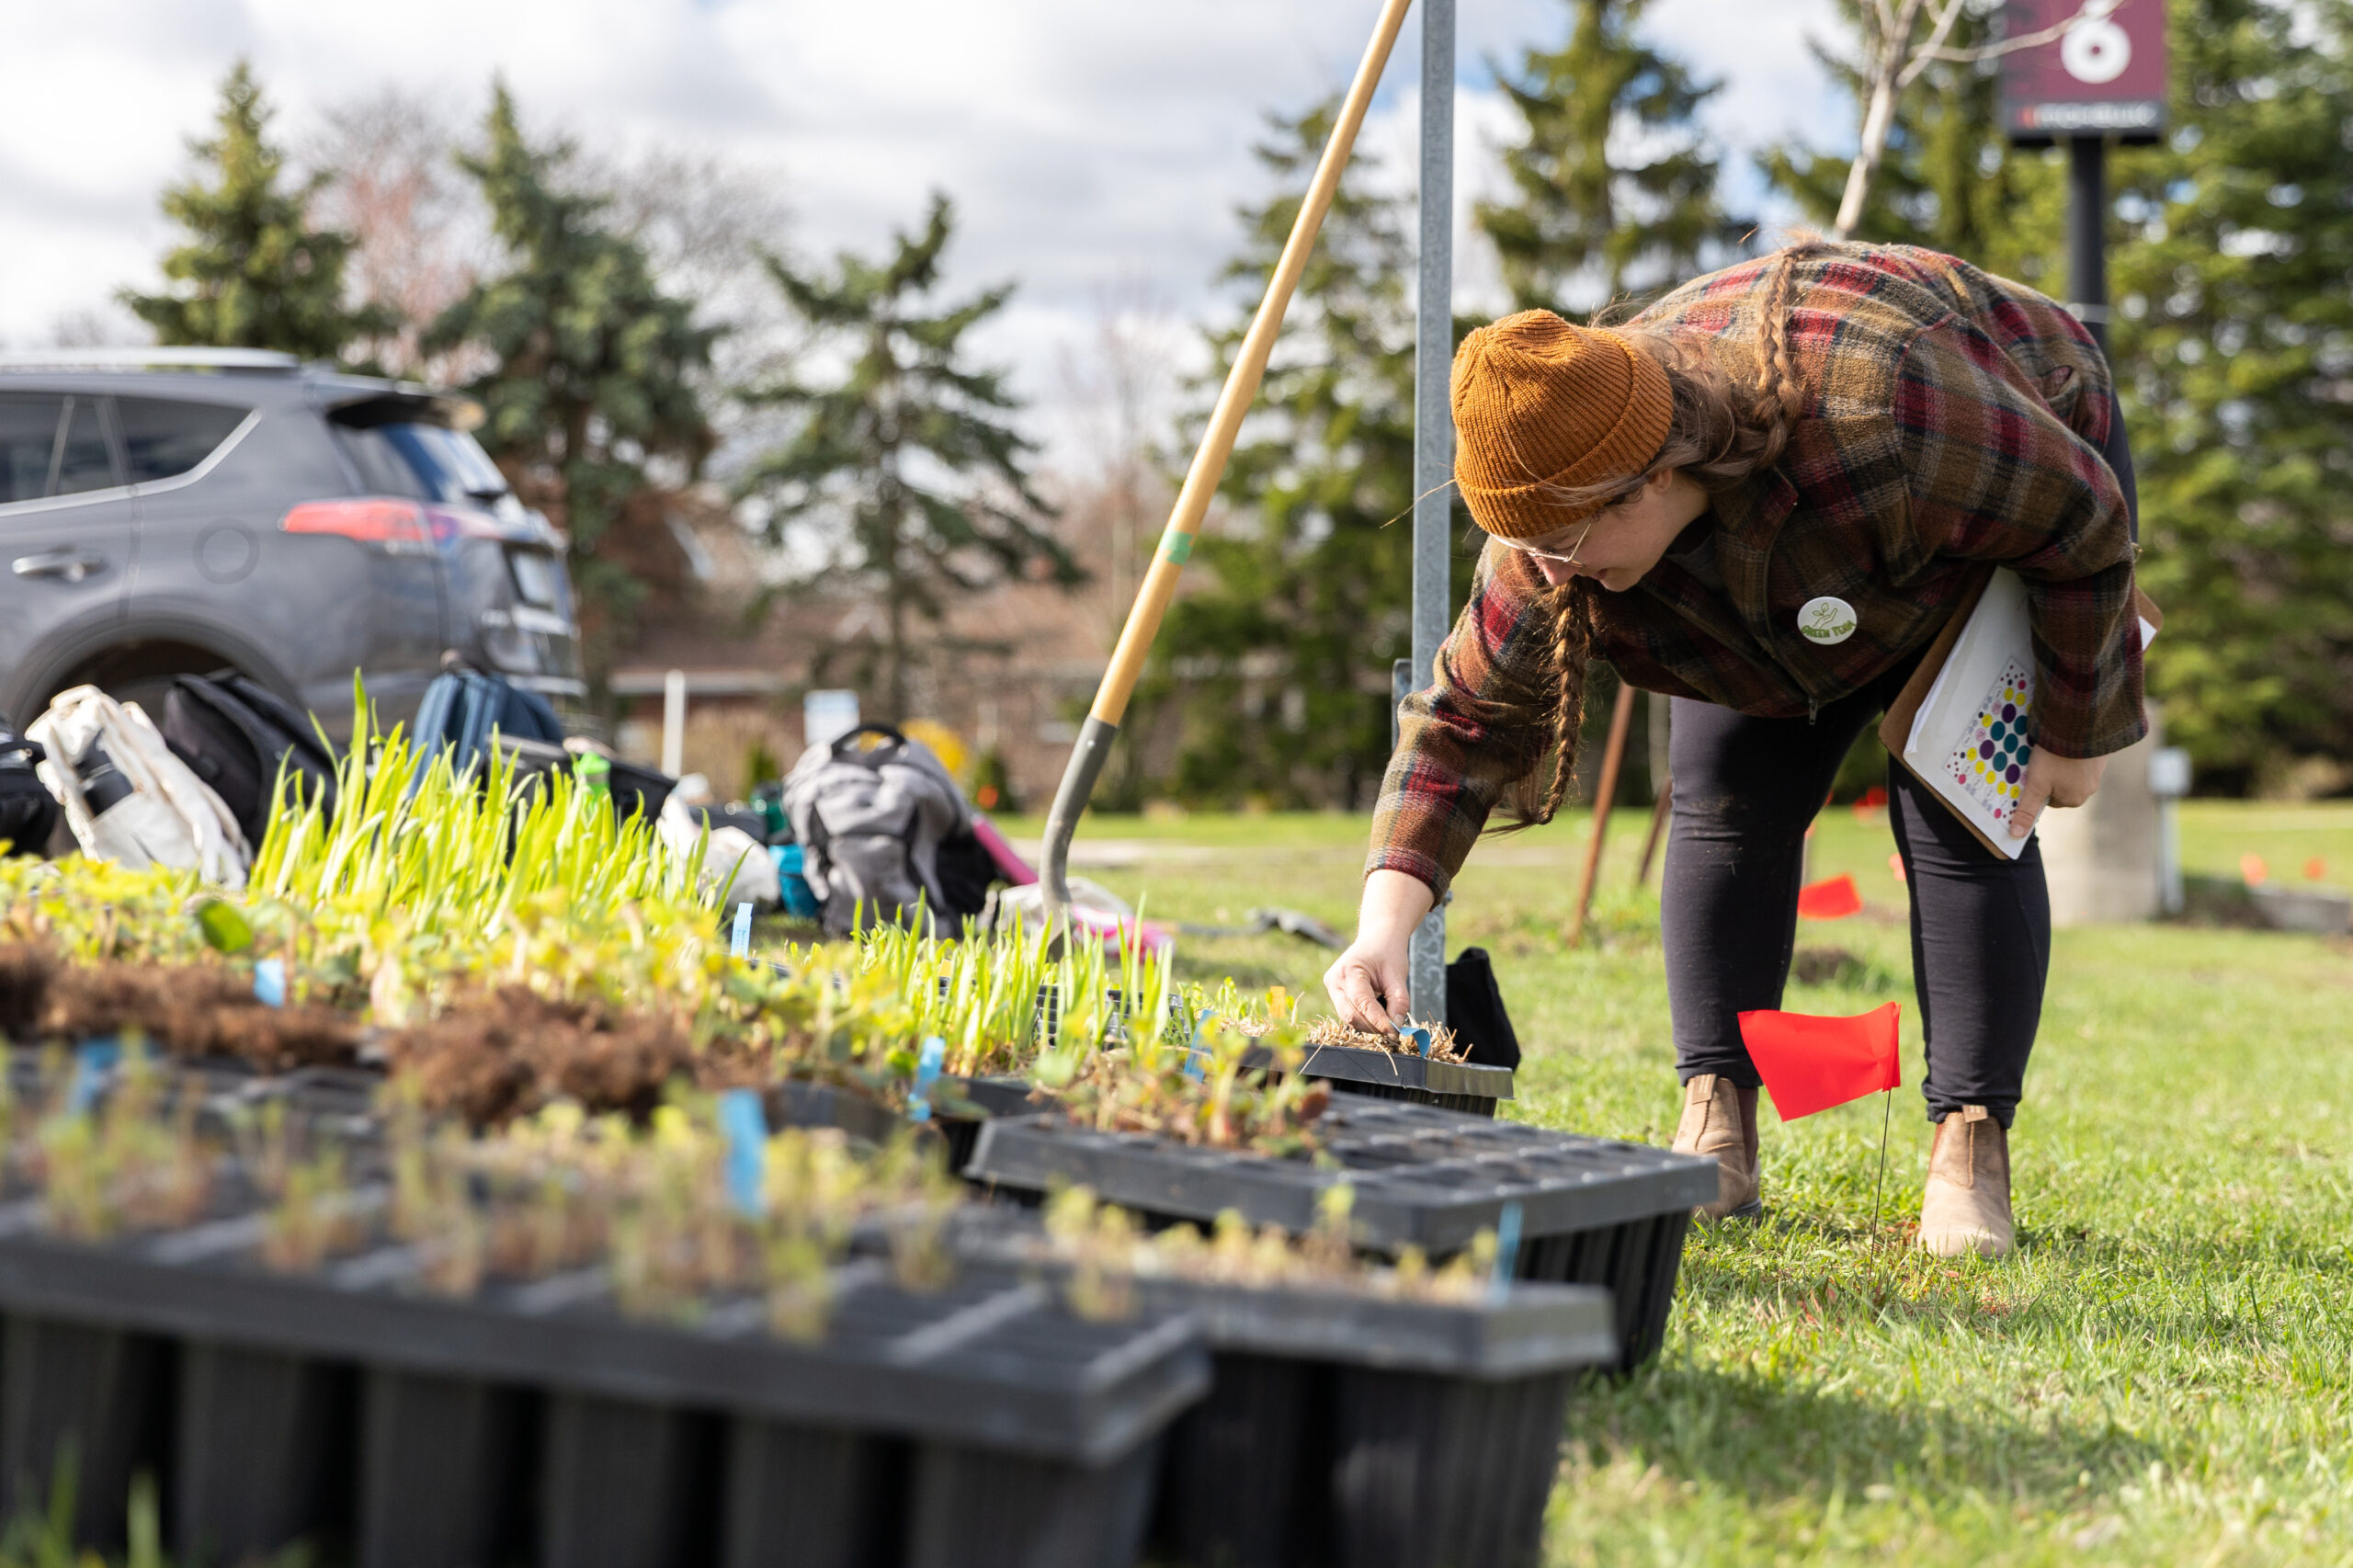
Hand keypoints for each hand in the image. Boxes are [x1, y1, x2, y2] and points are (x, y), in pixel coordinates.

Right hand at [1323, 869, 1435, 1032]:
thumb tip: (1397, 1027)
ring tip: (1387, 1021)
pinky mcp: (1334, 994)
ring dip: (1369, 1025)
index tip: (1395, 1032)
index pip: (1362, 1004)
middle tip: (1393, 1031)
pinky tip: (1378, 1014)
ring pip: (1348, 1018)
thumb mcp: (1398, 974)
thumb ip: (1399, 1001)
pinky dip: (1364, 1019)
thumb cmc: (1388, 953)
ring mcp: (1331, 988)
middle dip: (1373, 1027)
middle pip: (1351, 1016)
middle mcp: (1334, 980)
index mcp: (1349, 970)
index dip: (1378, 1021)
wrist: (1377, 938)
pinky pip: (1348, 1013)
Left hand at [2009, 748, 2107, 838]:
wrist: (2081, 727)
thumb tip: (2017, 835)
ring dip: (2061, 764)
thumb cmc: (2055, 758)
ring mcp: (2097, 773)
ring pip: (2070, 773)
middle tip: (2040, 760)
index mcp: (2075, 800)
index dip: (2038, 786)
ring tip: (2052, 751)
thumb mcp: (2036, 784)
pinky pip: (2081, 759)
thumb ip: (2026, 809)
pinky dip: (2073, 754)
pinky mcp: (2100, 756)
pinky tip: (2065, 745)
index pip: (2048, 799)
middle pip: (2060, 787)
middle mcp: (2089, 790)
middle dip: (2050, 776)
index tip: (2033, 773)